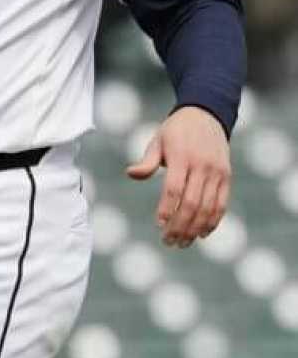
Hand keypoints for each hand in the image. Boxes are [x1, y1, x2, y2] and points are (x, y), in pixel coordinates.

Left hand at [125, 106, 231, 247]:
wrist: (207, 115)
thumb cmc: (175, 131)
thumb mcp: (158, 140)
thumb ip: (147, 161)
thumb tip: (130, 174)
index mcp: (182, 157)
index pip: (174, 189)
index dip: (166, 209)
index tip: (158, 225)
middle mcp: (203, 166)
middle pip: (192, 203)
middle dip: (180, 225)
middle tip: (169, 242)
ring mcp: (217, 172)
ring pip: (208, 207)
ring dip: (195, 228)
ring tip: (183, 242)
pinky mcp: (227, 177)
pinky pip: (222, 204)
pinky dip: (213, 221)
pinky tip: (202, 233)